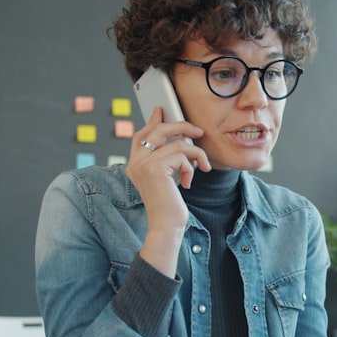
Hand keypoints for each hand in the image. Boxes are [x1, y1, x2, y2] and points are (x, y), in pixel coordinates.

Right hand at [126, 106, 210, 273]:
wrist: (166, 226)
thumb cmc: (169, 205)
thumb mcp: (167, 178)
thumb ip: (167, 158)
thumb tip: (180, 137)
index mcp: (134, 164)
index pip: (141, 135)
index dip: (153, 121)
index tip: (161, 111)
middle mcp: (135, 163)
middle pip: (158, 131)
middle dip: (181, 127)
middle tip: (199, 131)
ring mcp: (143, 165)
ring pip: (177, 144)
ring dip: (196, 154)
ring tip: (202, 167)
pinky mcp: (155, 169)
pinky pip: (182, 156)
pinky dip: (191, 167)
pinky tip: (188, 182)